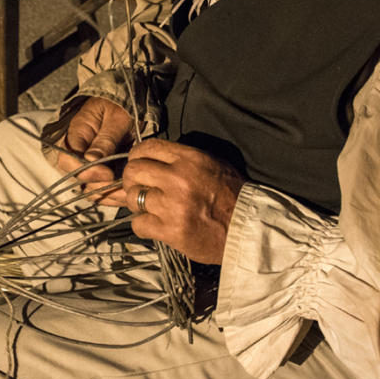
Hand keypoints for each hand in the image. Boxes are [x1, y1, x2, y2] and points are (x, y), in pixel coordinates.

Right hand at [53, 97, 135, 193]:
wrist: (130, 101)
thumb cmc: (122, 106)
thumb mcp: (117, 118)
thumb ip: (105, 139)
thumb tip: (90, 161)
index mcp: (77, 134)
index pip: (67, 160)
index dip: (85, 171)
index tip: (107, 174)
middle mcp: (79, 153)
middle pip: (78, 180)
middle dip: (99, 187)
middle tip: (121, 186)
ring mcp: (90, 164)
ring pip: (89, 189)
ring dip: (108, 195)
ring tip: (127, 193)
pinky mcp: (102, 173)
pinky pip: (103, 190)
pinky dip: (114, 196)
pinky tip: (128, 194)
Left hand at [111, 139, 243, 264]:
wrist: (247, 229)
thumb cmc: (231, 196)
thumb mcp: (211, 164)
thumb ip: (181, 159)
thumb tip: (151, 158)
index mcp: (189, 159)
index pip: (146, 148)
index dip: (136, 157)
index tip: (139, 165)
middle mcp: (178, 179)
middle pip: (133, 171)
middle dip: (132, 180)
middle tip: (140, 188)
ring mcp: (172, 206)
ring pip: (132, 198)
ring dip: (138, 204)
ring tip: (152, 209)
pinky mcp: (170, 231)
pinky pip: (138, 224)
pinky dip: (144, 225)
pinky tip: (156, 225)